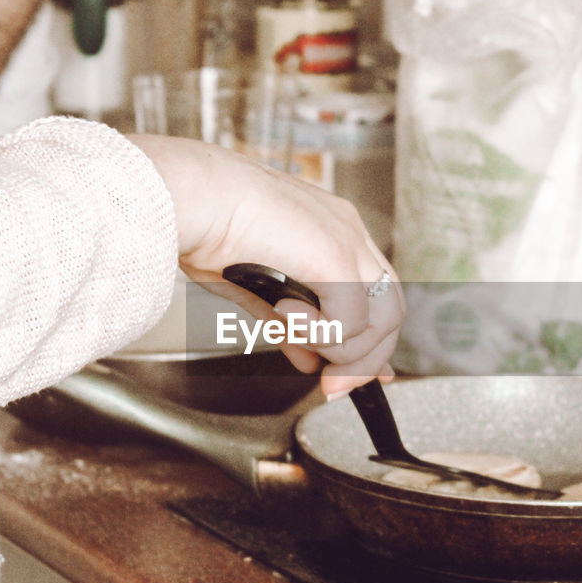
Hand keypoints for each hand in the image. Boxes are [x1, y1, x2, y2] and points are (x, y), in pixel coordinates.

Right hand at [127, 135, 404, 397]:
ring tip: (299, 342)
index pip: (376, 294)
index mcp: (332, 233)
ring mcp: (347, 242)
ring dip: (343, 351)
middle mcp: (348, 233)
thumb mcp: (256, 288)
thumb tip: (309, 360)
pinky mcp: (336, 257)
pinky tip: (285, 315)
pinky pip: (350, 322)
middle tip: (334, 385)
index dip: (368, 340)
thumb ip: (290, 325)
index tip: (349, 373)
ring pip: (382, 319)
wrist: (190, 198)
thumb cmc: (206, 228)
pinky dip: (319, 334)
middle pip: (390, 310)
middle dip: (365, 359)